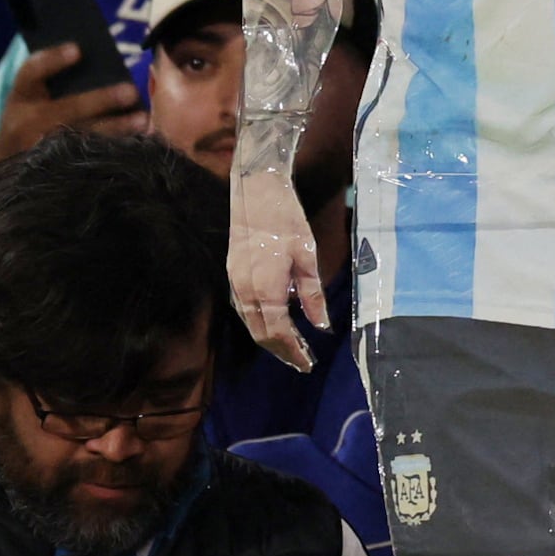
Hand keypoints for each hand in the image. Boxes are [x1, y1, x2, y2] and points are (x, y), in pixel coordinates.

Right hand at [0, 42, 140, 163]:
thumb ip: (57, 83)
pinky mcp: (53, 170)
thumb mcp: (32, 99)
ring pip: (82, 137)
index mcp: (21, 96)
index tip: (77, 49)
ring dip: (115, 128)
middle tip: (130, 91)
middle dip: (101, 100)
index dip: (52, 60)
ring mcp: (38, 149)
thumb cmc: (31, 120)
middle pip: (67, 108)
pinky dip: (112, 150)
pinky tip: (136, 144)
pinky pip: (86, 159)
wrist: (7, 166)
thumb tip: (105, 66)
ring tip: (142, 120)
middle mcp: (25, 122)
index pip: (31, 72)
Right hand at [230, 170, 329, 369]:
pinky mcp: (233, 275)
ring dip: (269, 340)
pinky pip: (245, 310)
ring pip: (250, 324)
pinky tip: (275, 324)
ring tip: (292, 349)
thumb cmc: (286, 221)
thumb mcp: (307, 257)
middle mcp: (246, 291)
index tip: (308, 363)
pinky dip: (260, 324)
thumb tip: (321, 326)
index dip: (293, 351)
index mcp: (266, 288)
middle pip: (261, 334)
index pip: (278, 333)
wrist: (256, 192)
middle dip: (281, 351)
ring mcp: (235, 283)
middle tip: (302, 362)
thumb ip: (312, 295)